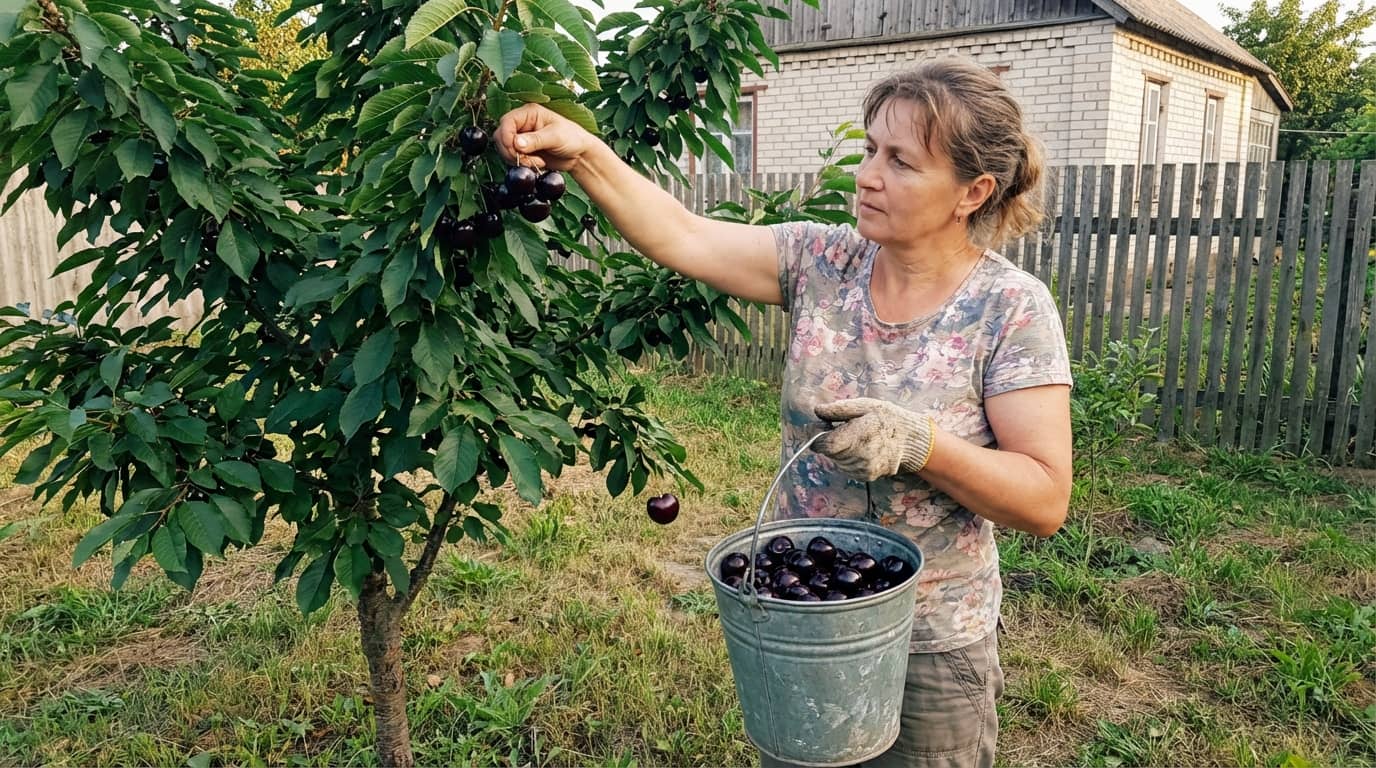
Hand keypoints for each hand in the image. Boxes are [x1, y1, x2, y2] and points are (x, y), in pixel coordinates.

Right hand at [494, 103, 595, 172]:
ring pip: (504, 149)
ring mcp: (522, 138)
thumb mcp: (555, 137)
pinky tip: (537, 163)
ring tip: (536, 162)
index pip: (507, 121)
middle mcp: (523, 124)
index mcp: (529, 113)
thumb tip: (516, 143)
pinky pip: (512, 158)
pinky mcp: (524, 151)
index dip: (506, 136)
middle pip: (501, 136)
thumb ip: (535, 140)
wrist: (579, 155)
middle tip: (527, 159)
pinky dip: (522, 164)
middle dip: (511, 150)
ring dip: (517, 159)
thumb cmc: (573, 138)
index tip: (514, 148)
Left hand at [812, 398, 935, 480]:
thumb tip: (818, 411)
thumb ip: (839, 409)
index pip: (825, 445)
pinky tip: (863, 449)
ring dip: (840, 451)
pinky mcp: (866, 476)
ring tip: (858, 439)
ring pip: (837, 461)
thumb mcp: (864, 406)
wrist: (911, 439)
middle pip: (829, 453)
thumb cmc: (886, 418)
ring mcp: (863, 469)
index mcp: (857, 436)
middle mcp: (860, 457)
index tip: (822, 428)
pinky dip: (849, 459)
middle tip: (845, 430)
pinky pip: (847, 468)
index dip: (818, 437)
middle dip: (831, 441)